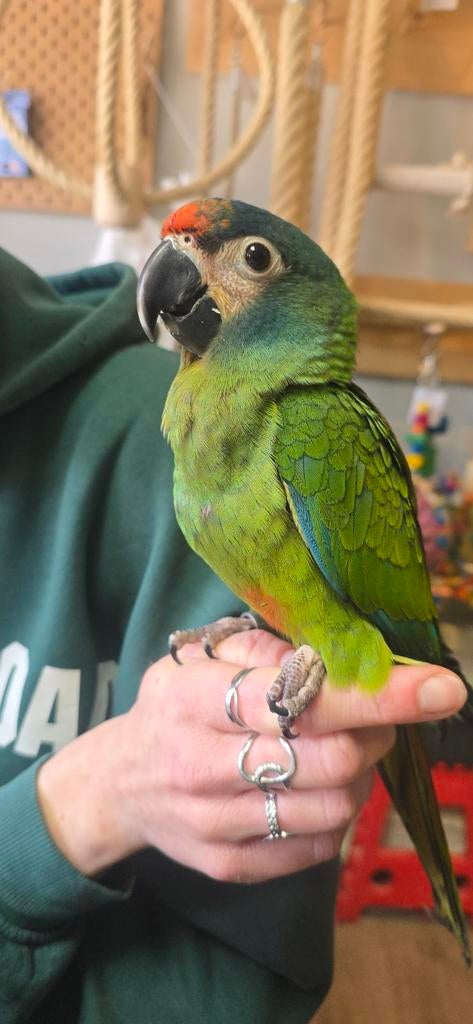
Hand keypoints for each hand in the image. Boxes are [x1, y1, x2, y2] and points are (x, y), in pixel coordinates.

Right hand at [37, 629, 466, 881]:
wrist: (118, 787)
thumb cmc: (172, 710)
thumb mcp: (197, 659)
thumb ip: (265, 648)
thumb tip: (340, 654)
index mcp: (194, 700)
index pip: (297, 698)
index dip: (374, 693)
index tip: (439, 688)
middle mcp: (201, 765)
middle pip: (330, 759)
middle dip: (374, 733)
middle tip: (373, 717)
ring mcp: (216, 824)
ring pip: (332, 807)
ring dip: (360, 775)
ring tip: (344, 751)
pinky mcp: (230, 866)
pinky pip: (316, 850)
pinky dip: (336, 815)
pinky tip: (317, 788)